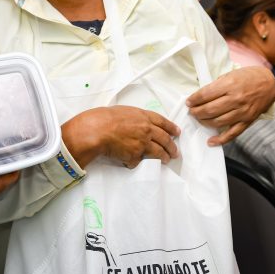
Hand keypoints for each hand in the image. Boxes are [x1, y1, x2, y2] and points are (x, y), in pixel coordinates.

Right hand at [62, 106, 179, 168]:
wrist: (97, 130)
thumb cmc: (104, 118)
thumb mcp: (123, 111)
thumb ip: (135, 117)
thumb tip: (139, 123)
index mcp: (143, 116)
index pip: (163, 122)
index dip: (171, 128)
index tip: (177, 132)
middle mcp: (146, 130)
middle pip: (165, 139)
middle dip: (172, 146)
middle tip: (175, 151)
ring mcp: (142, 143)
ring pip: (159, 152)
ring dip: (164, 157)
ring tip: (167, 160)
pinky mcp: (136, 156)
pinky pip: (139, 161)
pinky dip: (136, 162)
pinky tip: (134, 162)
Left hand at [186, 66, 274, 145]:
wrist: (268, 84)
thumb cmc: (247, 77)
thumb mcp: (230, 74)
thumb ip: (216, 85)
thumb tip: (200, 97)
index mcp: (229, 85)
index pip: (205, 95)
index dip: (194, 100)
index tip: (189, 102)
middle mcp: (236, 99)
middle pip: (209, 110)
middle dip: (196, 112)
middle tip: (191, 111)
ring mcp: (242, 112)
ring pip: (218, 122)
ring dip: (204, 122)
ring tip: (199, 119)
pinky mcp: (247, 121)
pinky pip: (232, 134)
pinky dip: (220, 140)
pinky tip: (211, 141)